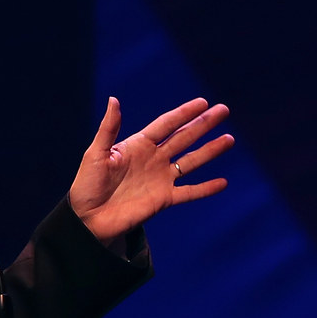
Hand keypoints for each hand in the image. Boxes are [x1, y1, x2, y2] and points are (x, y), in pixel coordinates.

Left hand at [69, 97, 232, 244]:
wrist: (88, 218)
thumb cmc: (87, 184)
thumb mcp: (96, 153)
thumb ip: (108, 128)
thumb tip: (114, 99)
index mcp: (137, 145)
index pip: (166, 124)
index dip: (184, 113)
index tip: (203, 102)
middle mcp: (152, 159)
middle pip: (183, 137)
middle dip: (203, 124)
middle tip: (224, 110)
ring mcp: (160, 179)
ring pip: (191, 161)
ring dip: (210, 150)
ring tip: (230, 139)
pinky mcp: (164, 199)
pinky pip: (190, 192)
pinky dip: (206, 188)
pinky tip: (223, 182)